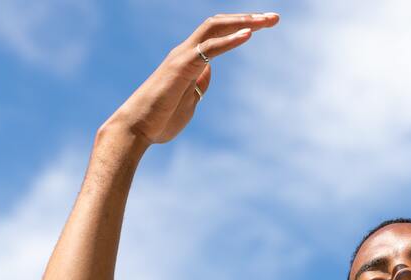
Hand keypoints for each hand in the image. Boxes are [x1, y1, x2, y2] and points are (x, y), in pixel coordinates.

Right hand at [102, 13, 279, 145]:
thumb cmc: (159, 121)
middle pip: (219, 25)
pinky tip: (249, 34)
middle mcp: (184, 52)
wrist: (136, 130)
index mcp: (188, 61)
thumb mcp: (188, 103)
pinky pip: (208, 49)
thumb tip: (209, 72)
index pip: (217, 35)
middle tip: (274, 18)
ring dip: (243, 22)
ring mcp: (181, 57)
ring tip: (266, 20)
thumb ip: (198, 86)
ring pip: (214, 28)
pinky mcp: (180, 68)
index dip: (241, 27)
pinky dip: (229, 40)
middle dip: (248, 18)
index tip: (264, 26)